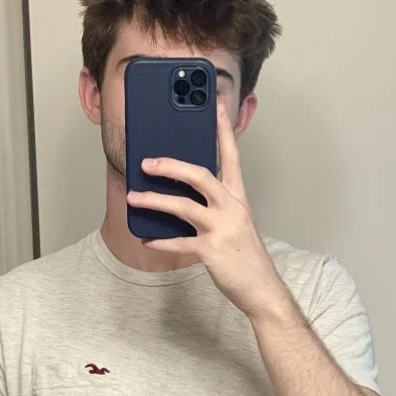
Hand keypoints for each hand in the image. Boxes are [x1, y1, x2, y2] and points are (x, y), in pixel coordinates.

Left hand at [125, 101, 283, 318]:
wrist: (261, 289)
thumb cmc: (246, 257)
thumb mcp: (236, 224)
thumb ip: (217, 207)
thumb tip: (185, 197)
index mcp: (238, 199)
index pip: (231, 158)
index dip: (223, 131)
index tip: (216, 107)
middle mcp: (231, 209)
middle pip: (200, 176)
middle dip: (171, 166)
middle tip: (147, 162)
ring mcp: (222, 229)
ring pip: (184, 206)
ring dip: (155, 201)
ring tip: (133, 198)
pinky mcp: (212, 251)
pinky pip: (179, 242)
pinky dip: (160, 241)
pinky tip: (146, 239)